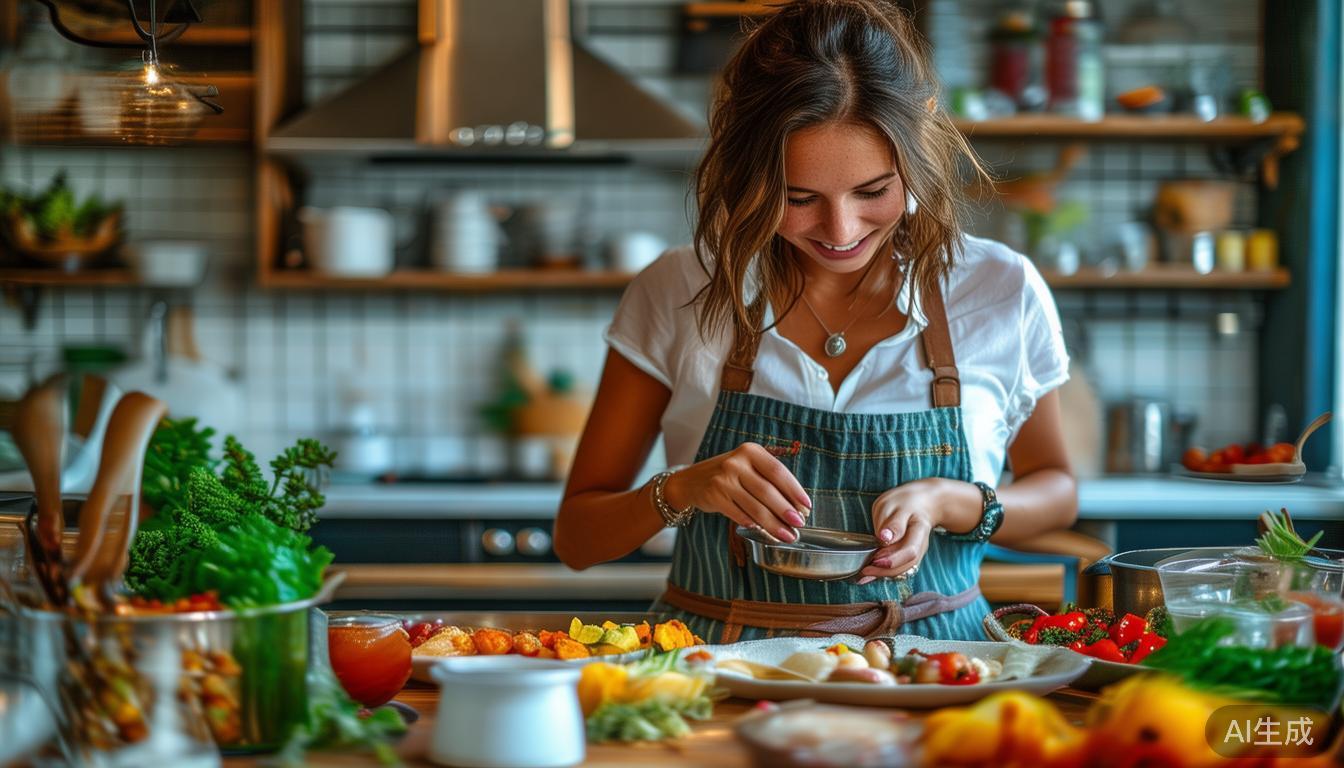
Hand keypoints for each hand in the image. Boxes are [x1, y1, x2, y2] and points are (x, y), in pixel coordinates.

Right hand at [663, 443, 811, 542]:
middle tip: (799, 523)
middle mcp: (736, 462)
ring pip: (755, 507)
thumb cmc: (729, 474)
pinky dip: (754, 525)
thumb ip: (769, 479)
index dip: (794, 490)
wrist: (691, 481)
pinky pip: (739, 515)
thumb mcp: (748, 465)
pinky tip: (764, 532)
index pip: (778, 471)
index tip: (807, 506)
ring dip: (773, 524)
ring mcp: (723, 480)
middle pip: (767, 491)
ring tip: (787, 534)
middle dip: (786, 510)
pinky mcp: (714, 496)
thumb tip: (797, 505)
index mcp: (750, 451)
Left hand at [857, 478, 957, 584]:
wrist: (924, 503)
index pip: (910, 550)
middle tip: (864, 570)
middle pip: (907, 564)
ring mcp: (918, 551)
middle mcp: (921, 544)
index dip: (892, 558)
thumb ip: (892, 522)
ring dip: (884, 574)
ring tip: (864, 575)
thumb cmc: (907, 502)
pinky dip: (884, 572)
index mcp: (919, 529)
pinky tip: (870, 575)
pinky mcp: (910, 555)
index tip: (875, 558)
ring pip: (904, 569)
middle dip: (885, 570)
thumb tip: (884, 538)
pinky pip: (899, 567)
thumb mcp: (895, 504)